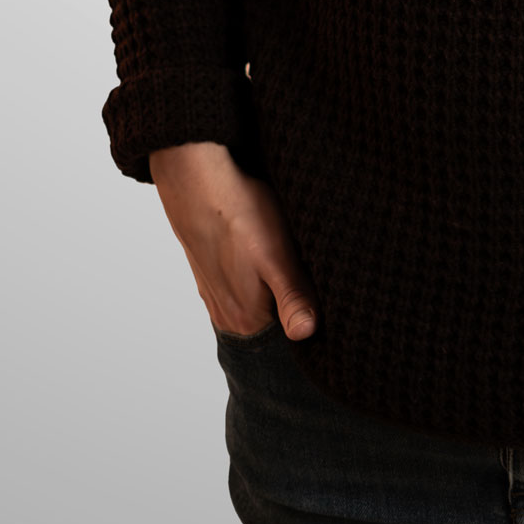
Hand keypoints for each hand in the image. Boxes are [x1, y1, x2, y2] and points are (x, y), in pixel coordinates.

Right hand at [149, 140, 318, 340]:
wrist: (196, 181)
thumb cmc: (241, 216)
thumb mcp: (278, 256)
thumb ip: (293, 298)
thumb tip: (307, 334)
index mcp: (247, 320)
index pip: (287, 341)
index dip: (310, 323)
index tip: (327, 304)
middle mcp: (228, 315)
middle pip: (272, 325)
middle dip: (294, 309)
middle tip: (312, 279)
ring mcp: (216, 294)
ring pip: (257, 305)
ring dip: (275, 293)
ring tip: (290, 266)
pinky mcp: (211, 273)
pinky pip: (241, 287)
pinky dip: (256, 280)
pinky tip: (263, 257)